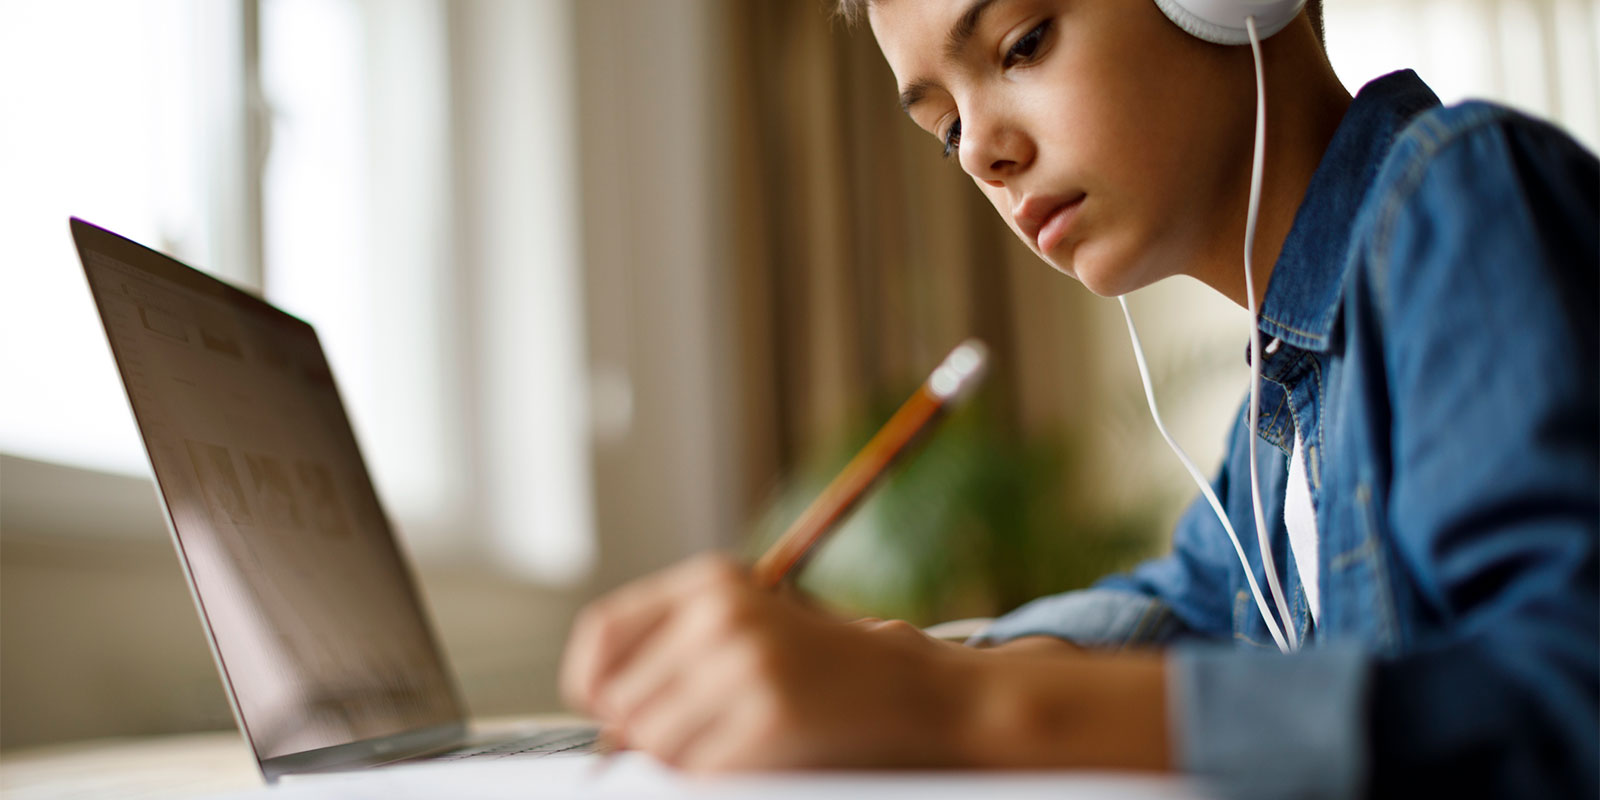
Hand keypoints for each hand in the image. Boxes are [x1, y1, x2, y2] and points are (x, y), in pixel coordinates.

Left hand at [559, 554, 971, 770]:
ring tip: (731, 742)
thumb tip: (604, 726)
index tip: (603, 708)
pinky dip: (715, 777)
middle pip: (621, 700)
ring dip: (680, 760)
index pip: (603, 632)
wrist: (908, 688)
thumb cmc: (818, 667)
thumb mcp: (745, 628)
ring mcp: (746, 665)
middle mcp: (722, 613)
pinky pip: (697, 773)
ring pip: (652, 744)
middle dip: (645, 733)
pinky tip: (754, 757)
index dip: (590, 681)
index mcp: (711, 581)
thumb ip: (675, 653)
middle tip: (696, 734)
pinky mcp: (769, 718)